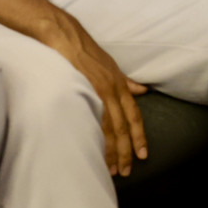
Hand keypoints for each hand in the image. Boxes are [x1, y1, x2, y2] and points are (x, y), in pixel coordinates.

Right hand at [43, 11, 147, 175]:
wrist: (65, 36)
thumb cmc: (85, 51)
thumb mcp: (111, 66)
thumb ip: (126, 82)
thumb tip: (142, 91)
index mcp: (121, 85)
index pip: (134, 116)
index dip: (139, 137)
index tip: (142, 155)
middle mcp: (114, 89)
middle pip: (124, 127)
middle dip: (126, 151)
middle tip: (126, 171)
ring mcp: (100, 91)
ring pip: (110, 127)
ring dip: (112, 150)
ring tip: (111, 168)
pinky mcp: (85, 90)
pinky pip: (94, 119)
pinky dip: (97, 136)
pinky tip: (95, 150)